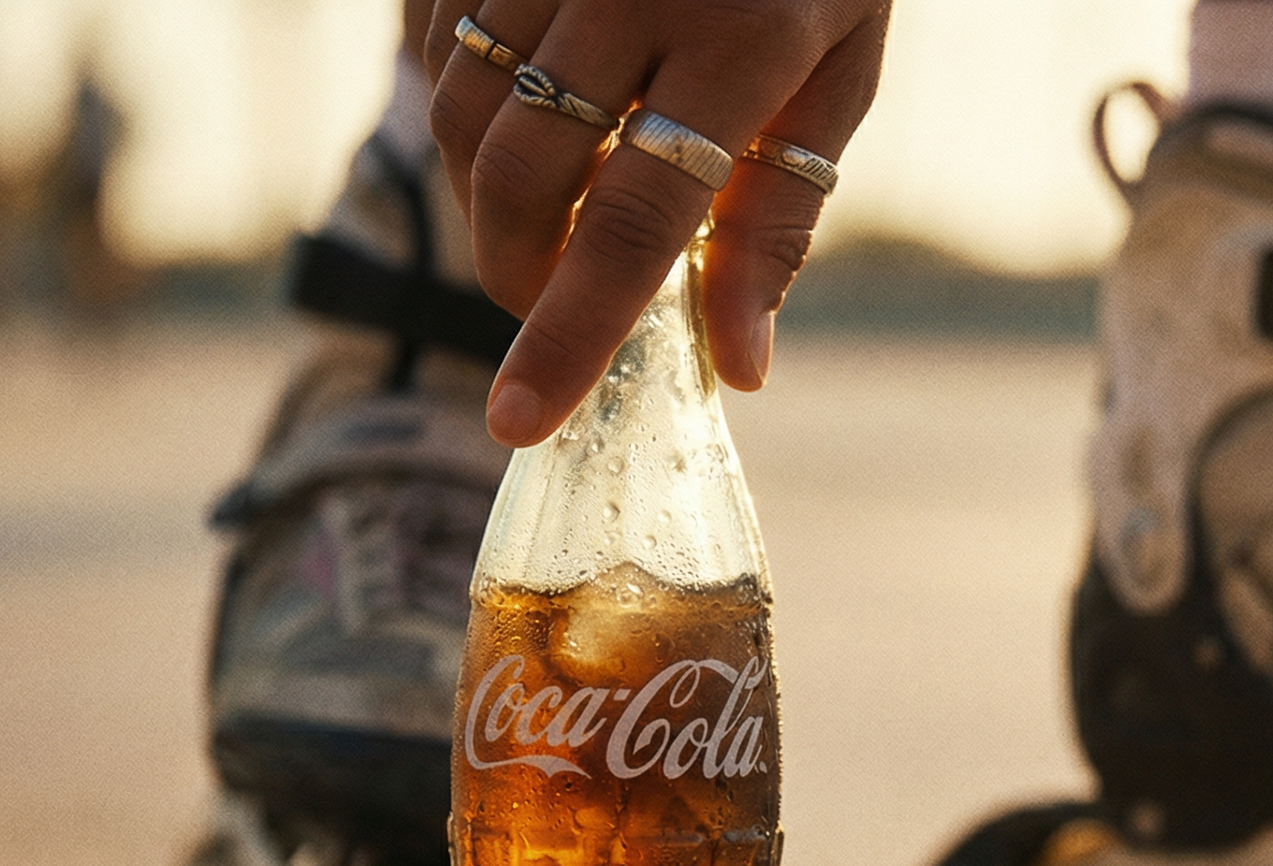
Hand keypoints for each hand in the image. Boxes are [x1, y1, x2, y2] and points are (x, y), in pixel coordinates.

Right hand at [424, 0, 889, 444]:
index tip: (521, 420)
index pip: (633, 221)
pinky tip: (522, 120)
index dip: (569, 333)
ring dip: (487, 201)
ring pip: (458, 113)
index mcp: (744, 34)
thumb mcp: (838, 74)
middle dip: (520, 275)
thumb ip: (781, 218)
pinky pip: (434, 41)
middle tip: (555, 307)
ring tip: (546, 221)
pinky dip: (459, 108)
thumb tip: (738, 367)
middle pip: (521, 176)